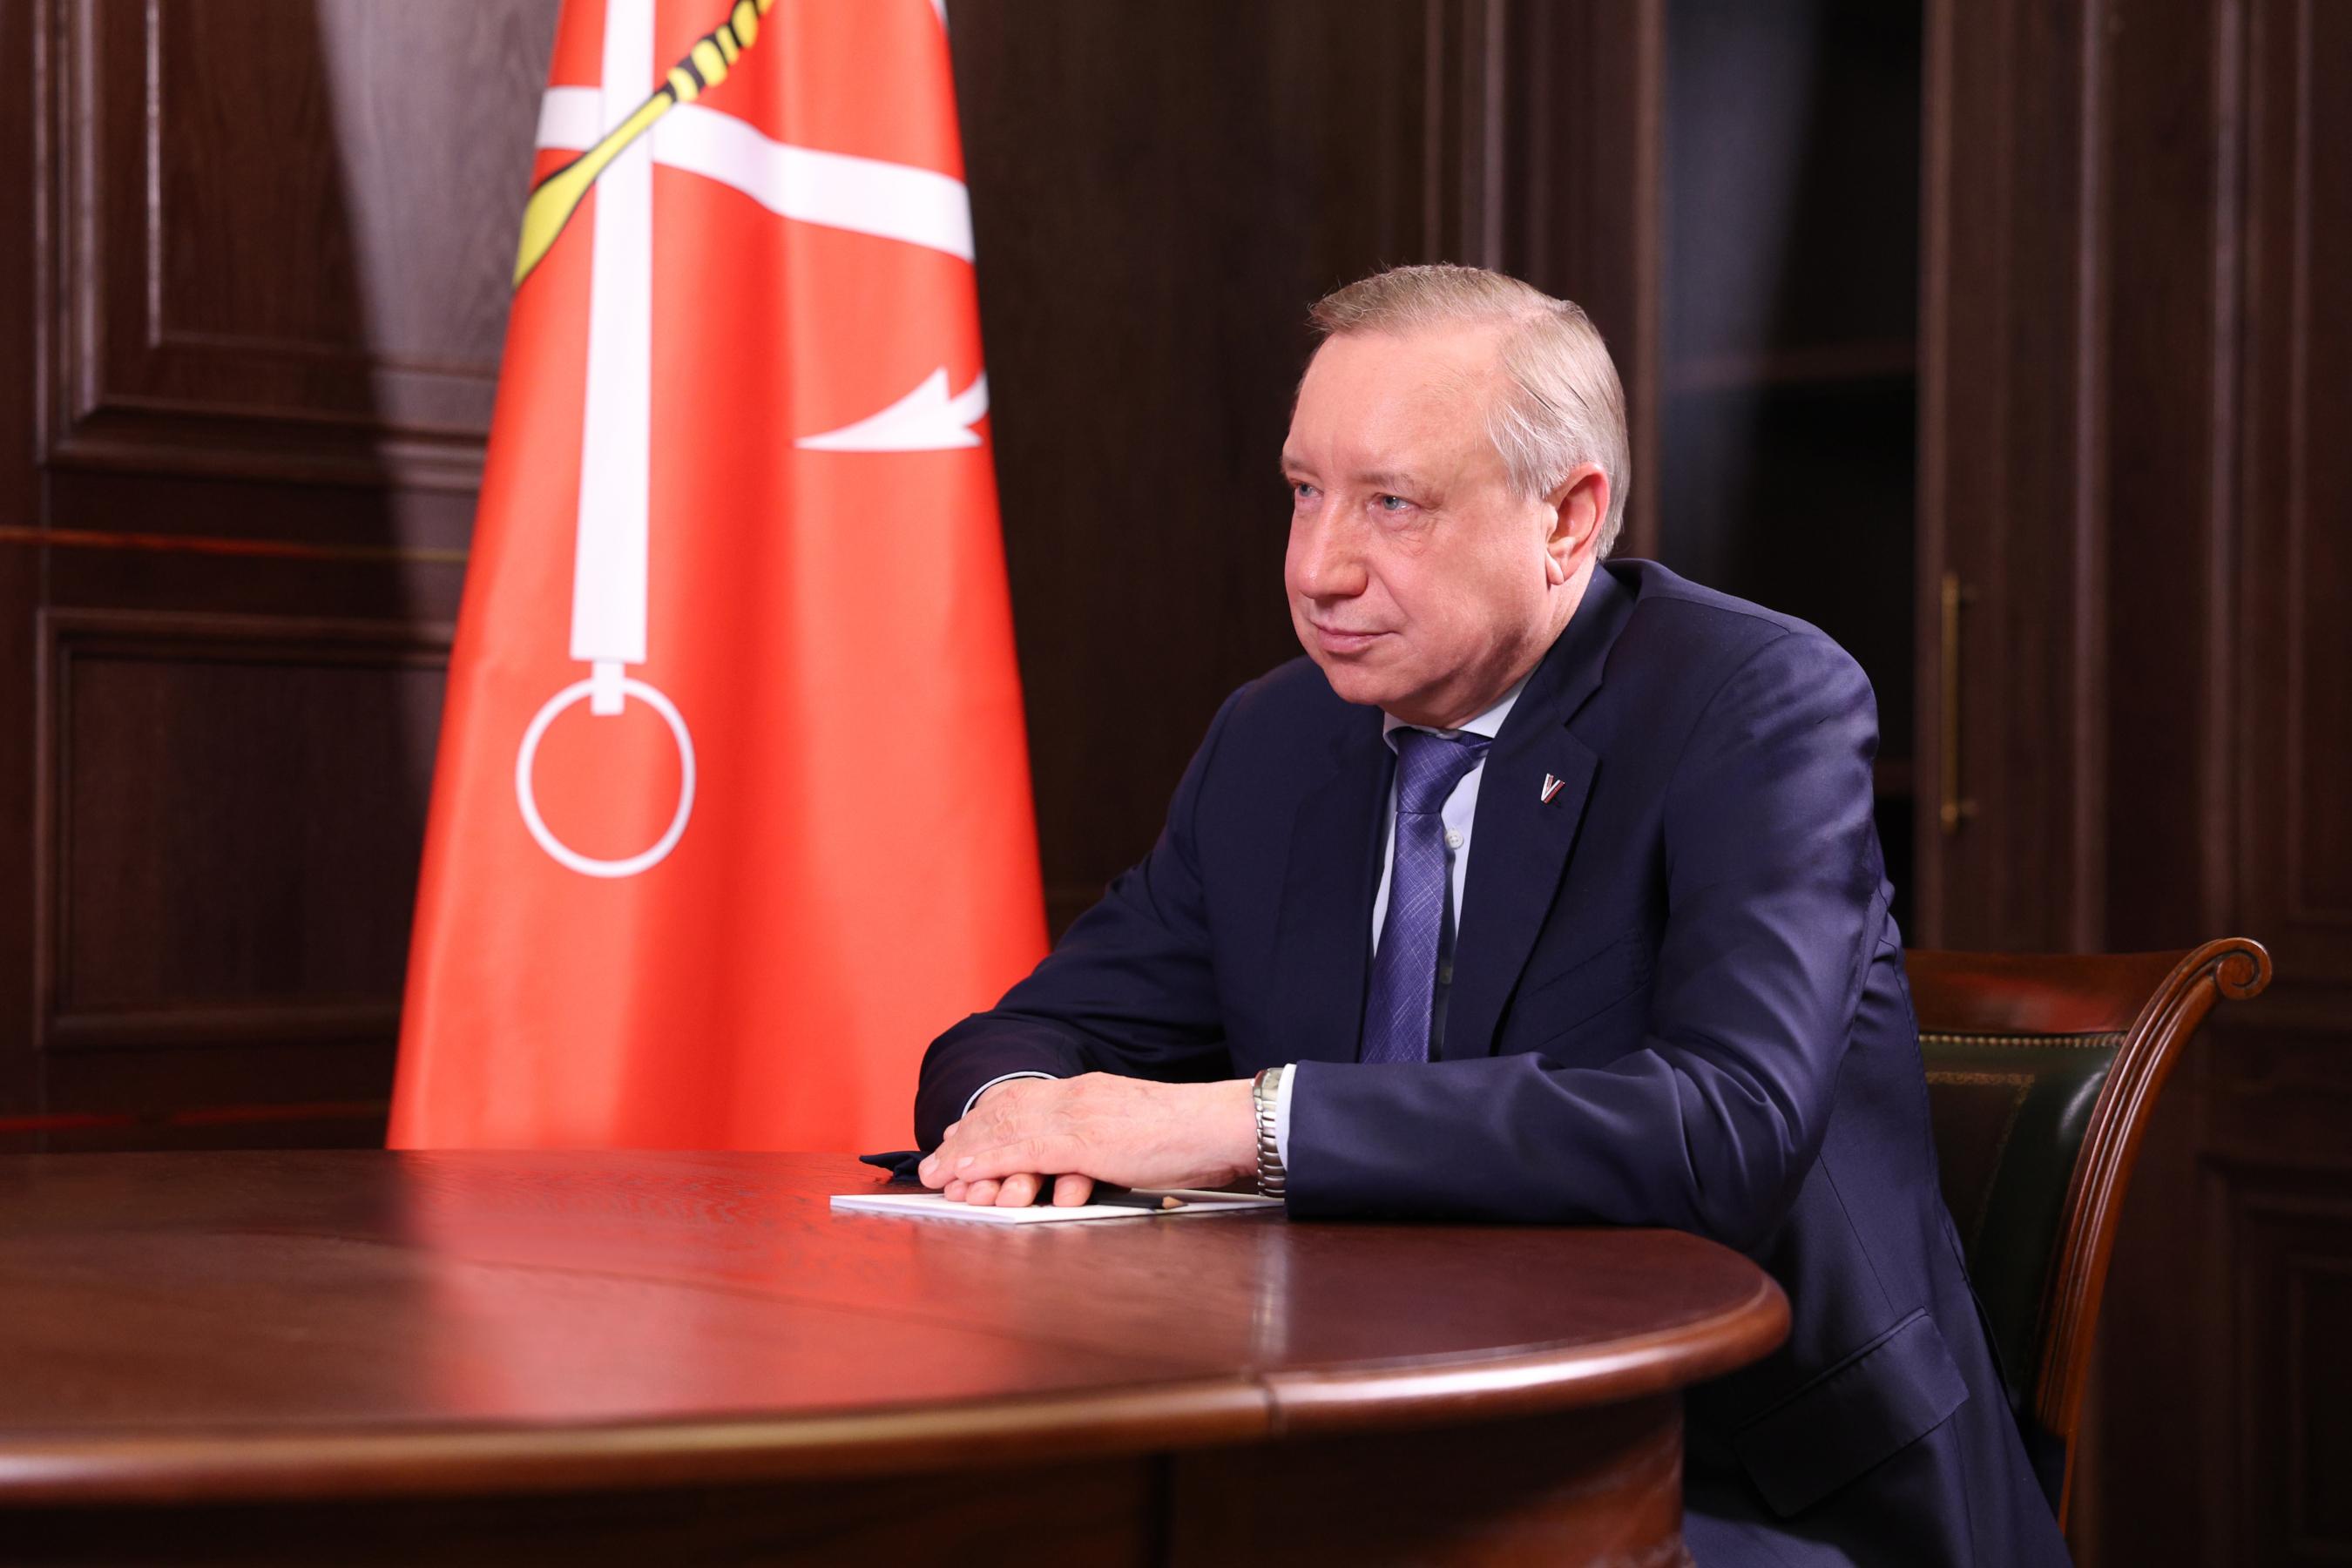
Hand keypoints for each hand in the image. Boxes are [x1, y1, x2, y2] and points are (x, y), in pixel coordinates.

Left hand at [919, 1073, 1256, 1203]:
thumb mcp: (1136, 1134)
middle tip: (934, 1163)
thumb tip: (1078, 1165)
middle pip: (1006, 1112)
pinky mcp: (1086, 1139)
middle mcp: (1077, 1095)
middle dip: (966, 1138)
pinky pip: (1025, 1149)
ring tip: (939, 1175)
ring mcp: (1080, 1115)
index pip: (1025, 1099)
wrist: (1221, 1126)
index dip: (987, 1120)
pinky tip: (967, 1173)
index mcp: (1089, 1092)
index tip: (960, 1137)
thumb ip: (1102, 1142)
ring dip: (967, 1154)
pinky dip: (989, 1161)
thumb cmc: (1190, 1137)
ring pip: (1007, 1129)